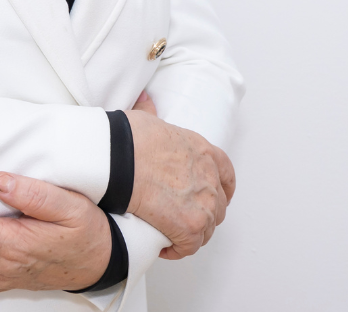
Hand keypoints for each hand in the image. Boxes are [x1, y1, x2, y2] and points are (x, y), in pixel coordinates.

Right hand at [125, 97, 235, 260]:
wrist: (120, 158)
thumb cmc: (129, 138)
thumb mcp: (147, 118)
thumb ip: (153, 114)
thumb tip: (145, 99)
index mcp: (203, 151)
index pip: (227, 173)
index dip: (222, 187)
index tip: (215, 194)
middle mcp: (209, 177)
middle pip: (217, 205)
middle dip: (202, 212)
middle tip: (181, 215)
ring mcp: (203, 203)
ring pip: (205, 229)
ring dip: (190, 232)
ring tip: (170, 232)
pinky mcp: (190, 226)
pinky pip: (189, 247)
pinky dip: (176, 248)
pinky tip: (163, 244)